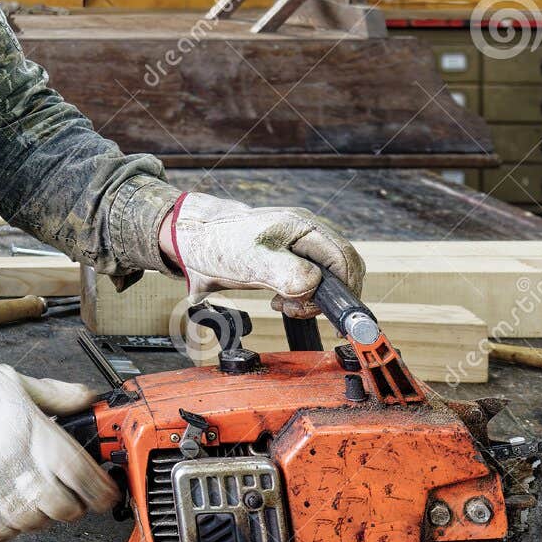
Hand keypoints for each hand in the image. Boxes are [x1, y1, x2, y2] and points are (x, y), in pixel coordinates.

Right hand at [0, 350, 119, 541]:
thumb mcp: (14, 382)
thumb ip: (57, 396)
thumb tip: (88, 397)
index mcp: (33, 435)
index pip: (83, 476)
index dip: (102, 492)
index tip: (108, 496)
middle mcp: (13, 466)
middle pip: (62, 507)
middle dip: (74, 507)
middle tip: (72, 499)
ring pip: (32, 524)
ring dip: (42, 517)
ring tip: (36, 500)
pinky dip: (9, 528)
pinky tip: (9, 510)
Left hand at [159, 192, 365, 316]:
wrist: (194, 241)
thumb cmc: (219, 245)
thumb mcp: (253, 262)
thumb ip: (289, 273)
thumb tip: (315, 286)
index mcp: (303, 226)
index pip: (344, 258)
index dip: (347, 288)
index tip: (336, 315)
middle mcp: (307, 232)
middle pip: (342, 267)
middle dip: (329, 296)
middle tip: (300, 310)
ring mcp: (300, 244)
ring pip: (329, 276)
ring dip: (314, 298)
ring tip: (286, 305)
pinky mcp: (291, 257)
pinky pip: (313, 278)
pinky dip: (304, 296)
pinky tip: (282, 300)